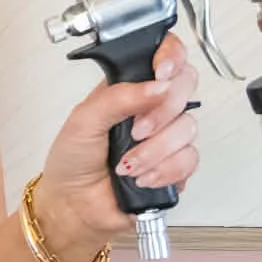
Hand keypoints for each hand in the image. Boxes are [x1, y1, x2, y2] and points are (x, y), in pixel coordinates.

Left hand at [32, 31, 201, 261]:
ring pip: (188, 128)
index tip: (162, 73)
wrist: (74, 206)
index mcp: (131, 87)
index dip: (172, 57)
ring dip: (156, 150)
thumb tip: (158, 85)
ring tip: (127, 164)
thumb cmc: (72, 160)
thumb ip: (119, 97)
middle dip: (162, 111)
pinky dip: (164, 170)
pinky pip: (190, 160)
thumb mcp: (83, 119)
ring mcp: (167, 137)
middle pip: (186, 87)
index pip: (166, 55)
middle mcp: (153, 107)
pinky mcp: (176, 166)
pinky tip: (141, 178)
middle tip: (136, 130)